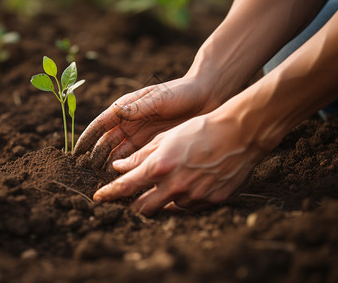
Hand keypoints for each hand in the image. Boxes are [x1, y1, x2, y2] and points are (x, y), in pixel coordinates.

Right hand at [74, 76, 213, 168]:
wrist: (207, 97)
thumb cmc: (181, 93)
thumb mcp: (158, 99)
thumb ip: (137, 108)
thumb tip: (115, 111)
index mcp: (126, 108)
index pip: (100, 125)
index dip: (86, 139)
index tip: (75, 153)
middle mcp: (129, 123)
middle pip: (106, 143)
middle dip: (94, 157)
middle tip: (85, 174)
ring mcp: (140, 135)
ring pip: (118, 154)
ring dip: (108, 166)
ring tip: (100, 181)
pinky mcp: (153, 145)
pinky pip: (135, 159)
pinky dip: (126, 169)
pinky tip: (121, 180)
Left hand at [93, 111, 266, 215]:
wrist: (238, 134)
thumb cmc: (200, 130)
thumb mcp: (167, 138)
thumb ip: (142, 155)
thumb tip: (120, 167)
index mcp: (159, 167)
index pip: (125, 187)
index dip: (109, 194)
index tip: (99, 198)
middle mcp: (174, 186)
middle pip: (143, 208)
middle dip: (134, 205)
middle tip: (134, 197)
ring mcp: (193, 196)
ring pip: (168, 207)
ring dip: (164, 199)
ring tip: (174, 180)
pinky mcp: (211, 201)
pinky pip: (190, 206)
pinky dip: (185, 198)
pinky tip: (192, 182)